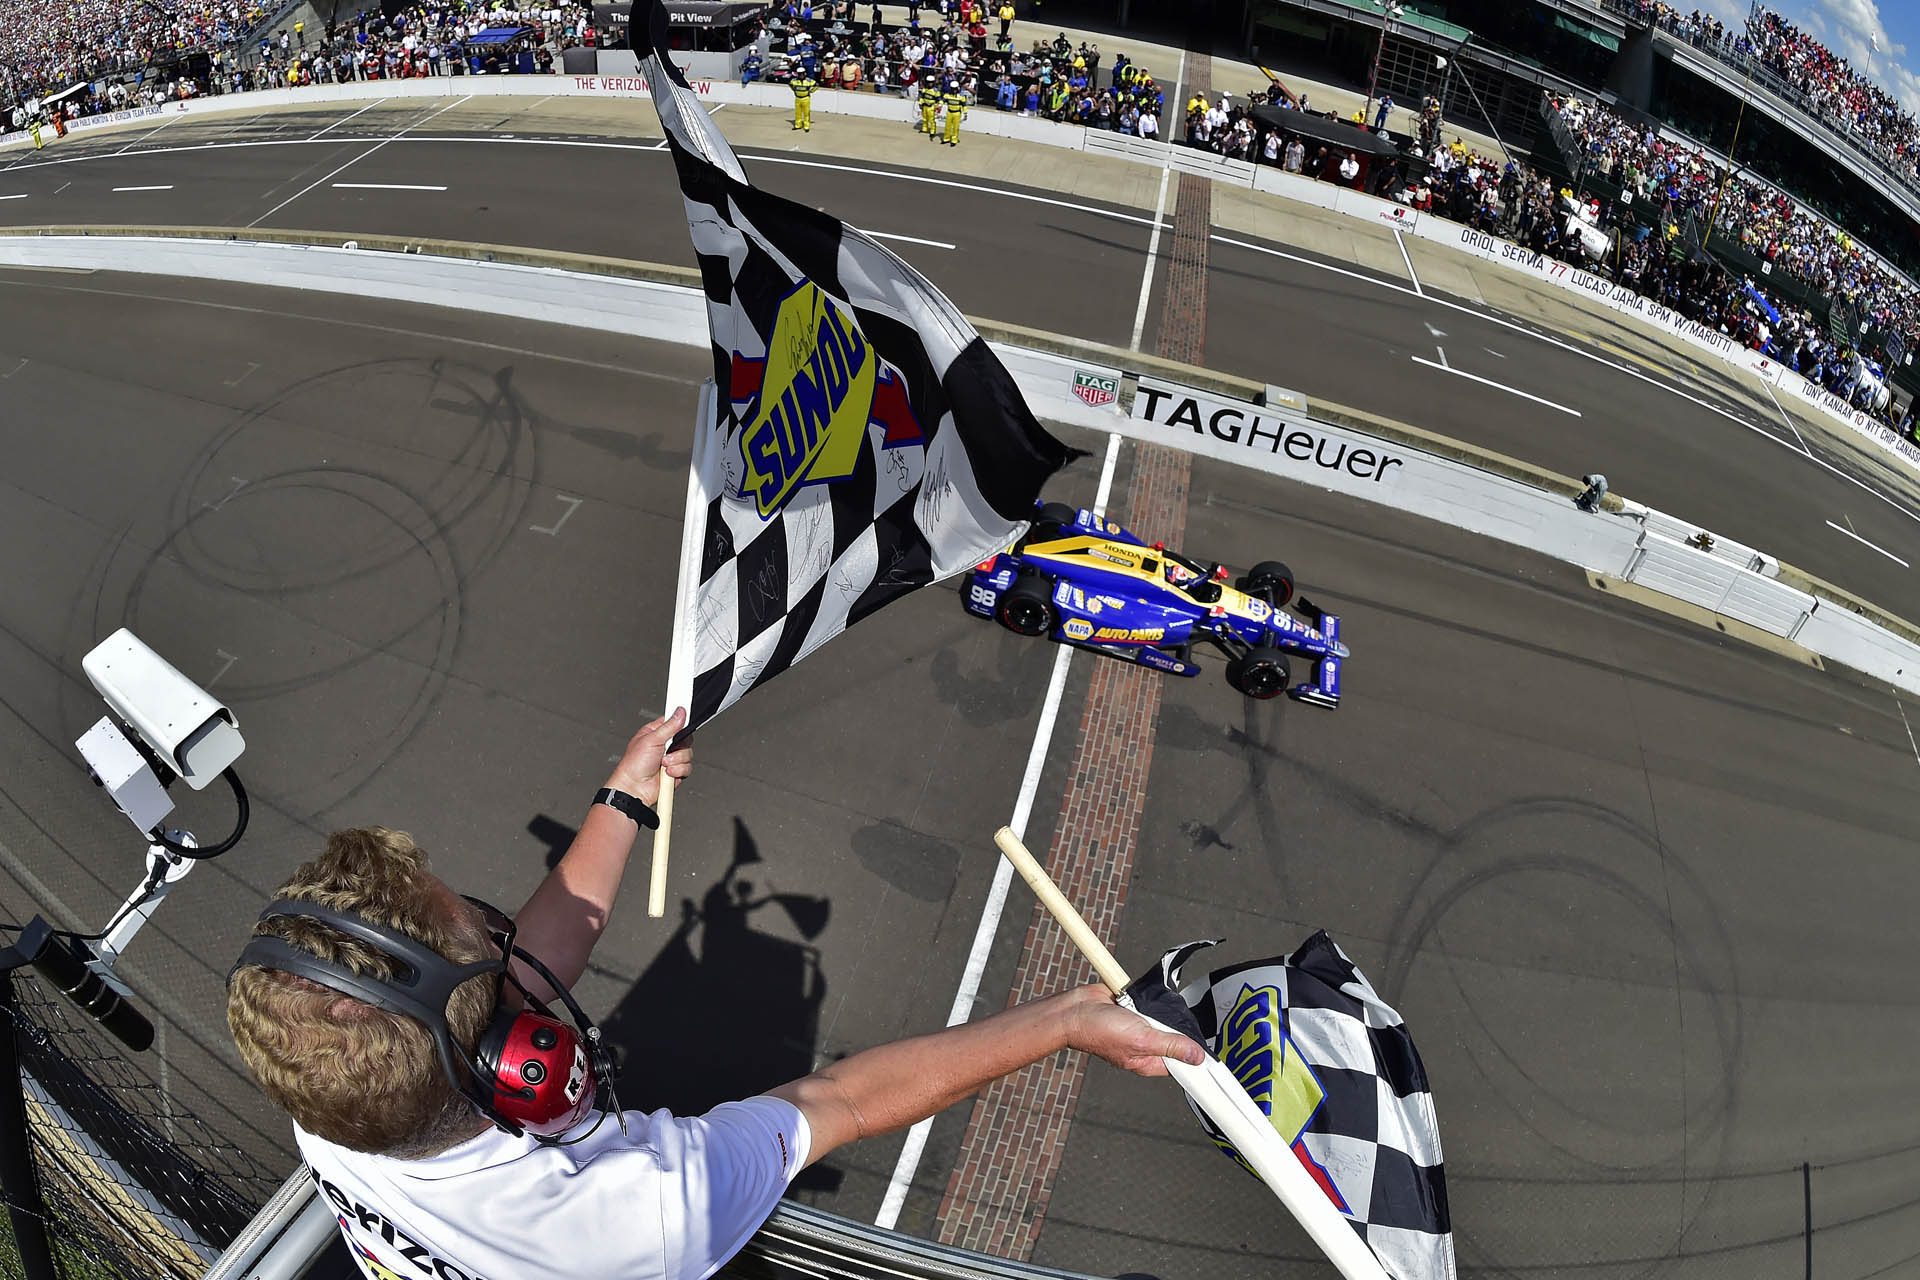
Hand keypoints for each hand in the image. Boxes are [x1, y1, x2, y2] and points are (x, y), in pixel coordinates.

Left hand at [604, 708, 691, 805]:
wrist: (635, 788)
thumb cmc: (633, 765)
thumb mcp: (651, 740)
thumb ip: (669, 726)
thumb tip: (680, 712)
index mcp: (657, 732)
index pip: (675, 722)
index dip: (680, 723)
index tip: (682, 725)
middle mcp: (665, 745)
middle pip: (685, 739)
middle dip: (677, 747)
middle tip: (666, 750)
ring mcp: (671, 759)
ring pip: (688, 754)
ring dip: (676, 761)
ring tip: (662, 764)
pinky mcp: (676, 771)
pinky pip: (687, 767)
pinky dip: (678, 771)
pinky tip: (666, 772)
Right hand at [1061, 985, 1204, 1076]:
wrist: (1075, 1009)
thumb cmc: (1099, 1031)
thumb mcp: (1141, 1040)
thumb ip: (1170, 1046)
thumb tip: (1197, 1057)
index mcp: (1148, 1062)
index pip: (1181, 1063)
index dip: (1194, 1057)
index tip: (1210, 1049)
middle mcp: (1146, 1046)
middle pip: (1175, 1038)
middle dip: (1177, 1027)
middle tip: (1174, 1019)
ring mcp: (1140, 1027)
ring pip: (1165, 1019)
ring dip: (1163, 1011)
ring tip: (1155, 1008)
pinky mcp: (1135, 1010)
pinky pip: (1153, 1004)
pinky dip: (1152, 999)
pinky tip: (1148, 998)